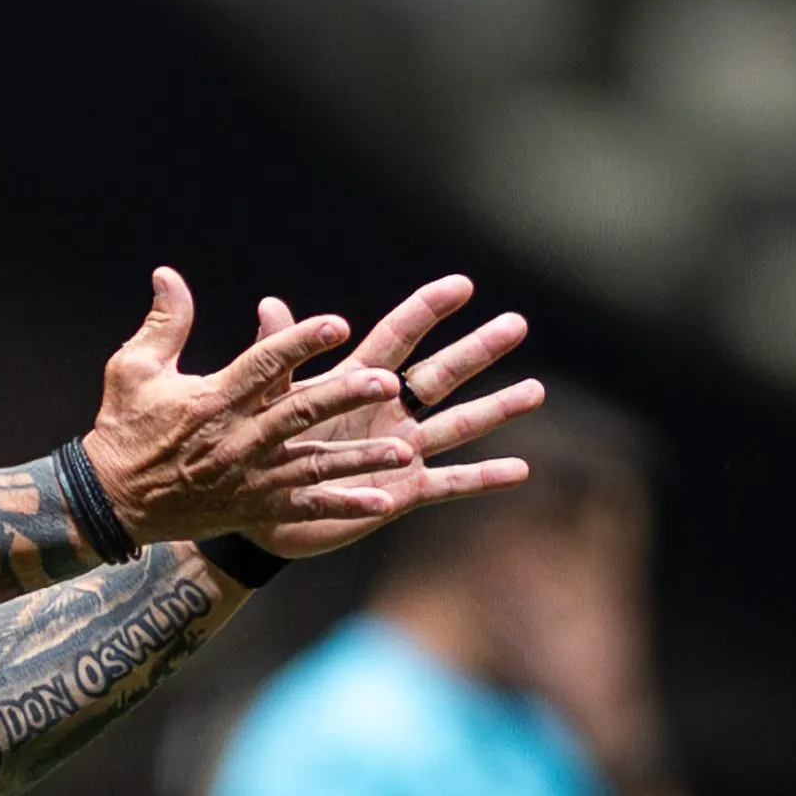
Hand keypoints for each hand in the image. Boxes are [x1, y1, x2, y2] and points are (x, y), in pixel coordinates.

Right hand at [79, 269, 418, 545]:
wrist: (112, 503)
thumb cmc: (124, 429)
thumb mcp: (132, 370)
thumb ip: (164, 323)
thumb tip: (169, 275)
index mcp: (214, 400)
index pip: (264, 365)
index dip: (301, 342)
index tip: (337, 324)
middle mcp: (238, 438)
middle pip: (300, 413)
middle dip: (345, 396)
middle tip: (386, 381)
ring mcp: (251, 477)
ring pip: (315, 464)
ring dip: (361, 457)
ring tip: (405, 450)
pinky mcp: (255, 507)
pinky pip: (306, 507)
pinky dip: (344, 506)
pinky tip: (383, 503)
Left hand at [239, 275, 540, 558]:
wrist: (260, 511)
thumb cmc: (265, 446)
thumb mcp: (269, 401)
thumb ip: (278, 357)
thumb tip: (270, 304)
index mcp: (356, 383)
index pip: (397, 339)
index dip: (426, 311)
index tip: (461, 285)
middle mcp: (387, 411)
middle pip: (440, 375)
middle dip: (477, 351)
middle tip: (517, 323)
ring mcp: (400, 451)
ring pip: (456, 425)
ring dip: (495, 409)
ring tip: (535, 391)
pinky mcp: (402, 492)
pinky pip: (448, 483)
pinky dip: (482, 478)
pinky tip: (520, 470)